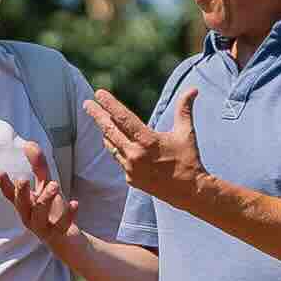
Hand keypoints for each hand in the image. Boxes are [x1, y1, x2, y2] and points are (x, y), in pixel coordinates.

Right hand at [0, 149, 81, 248]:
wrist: (66, 240)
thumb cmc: (51, 210)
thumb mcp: (45, 185)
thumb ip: (38, 166)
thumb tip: (28, 143)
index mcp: (25, 205)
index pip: (10, 195)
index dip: (5, 185)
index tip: (1, 172)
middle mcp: (30, 217)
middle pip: (22, 205)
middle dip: (22, 192)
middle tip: (23, 179)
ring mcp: (43, 227)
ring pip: (40, 215)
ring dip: (46, 199)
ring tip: (54, 184)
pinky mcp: (58, 234)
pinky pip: (62, 225)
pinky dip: (69, 214)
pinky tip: (75, 202)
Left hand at [88, 87, 209, 208]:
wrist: (189, 191)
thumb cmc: (188, 158)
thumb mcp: (186, 132)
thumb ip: (184, 109)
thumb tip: (193, 89)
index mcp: (147, 141)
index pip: (123, 118)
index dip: (109, 104)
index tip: (98, 94)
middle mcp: (135, 155)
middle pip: (109, 130)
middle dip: (97, 115)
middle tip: (87, 104)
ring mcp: (130, 168)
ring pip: (111, 145)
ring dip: (105, 131)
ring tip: (100, 120)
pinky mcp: (130, 179)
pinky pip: (118, 158)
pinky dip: (116, 148)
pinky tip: (114, 140)